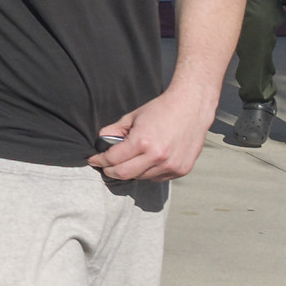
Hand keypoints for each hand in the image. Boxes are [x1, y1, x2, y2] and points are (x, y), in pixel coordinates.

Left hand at [93, 87, 213, 184]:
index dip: (100, 161)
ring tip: (131, 159)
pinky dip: (149, 172)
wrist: (192, 108)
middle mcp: (157, 156)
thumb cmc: (161, 109)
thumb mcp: (133, 116)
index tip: (94, 160)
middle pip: (125, 174)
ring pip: (141, 177)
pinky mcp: (181, 170)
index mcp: (142, 142)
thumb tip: (101, 140)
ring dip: (132, 171)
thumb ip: (115, 129)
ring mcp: (170, 165)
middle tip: (106, 167)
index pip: (113, 159)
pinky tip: (149, 160)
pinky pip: (158, 178)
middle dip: (111, 171)